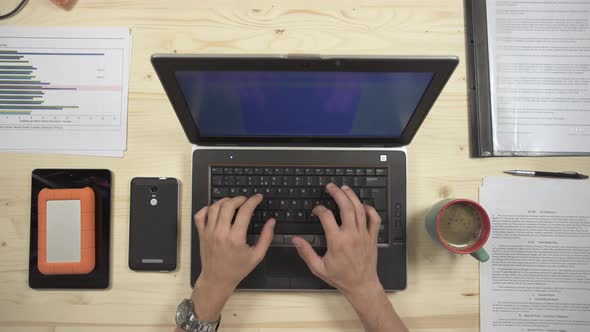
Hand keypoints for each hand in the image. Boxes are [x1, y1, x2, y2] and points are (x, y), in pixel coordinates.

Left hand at [191, 194, 274, 320]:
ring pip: (214, 207)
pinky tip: (216, 210)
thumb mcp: (257, 255)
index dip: (253, 201)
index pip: (245, 211)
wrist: (217, 280)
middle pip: (228, 205)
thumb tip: (272, 221)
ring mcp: (209, 232)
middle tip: (246, 200)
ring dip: (225, 201)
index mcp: (236, 238)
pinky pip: (200, 215)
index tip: (257, 198)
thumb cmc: (237, 269)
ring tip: (233, 203)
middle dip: (239, 198)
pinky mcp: (201, 234)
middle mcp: (221, 233)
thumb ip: (266, 237)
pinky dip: (207, 208)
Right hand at [291, 183, 381, 297]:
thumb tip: (296, 240)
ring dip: (352, 196)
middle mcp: (351, 235)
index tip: (316, 210)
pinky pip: (374, 219)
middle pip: (345, 206)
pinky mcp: (372, 237)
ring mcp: (364, 235)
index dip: (319, 209)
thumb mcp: (318, 267)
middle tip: (331, 186)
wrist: (361, 285)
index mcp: (337, 241)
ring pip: (360, 209)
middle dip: (337, 193)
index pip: (327, 216)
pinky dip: (370, 209)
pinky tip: (362, 204)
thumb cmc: (341, 277)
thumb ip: (306, 252)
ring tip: (345, 188)